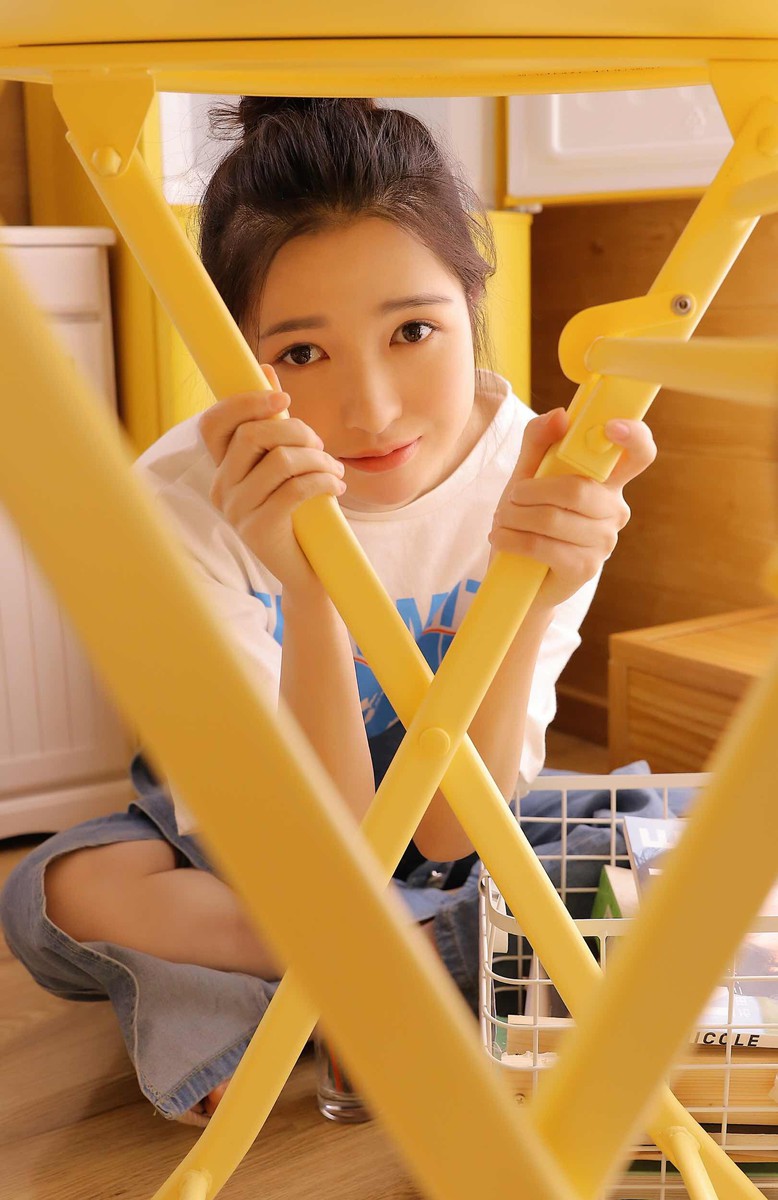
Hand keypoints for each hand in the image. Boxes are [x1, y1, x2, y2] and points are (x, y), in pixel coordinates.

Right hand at [198, 364, 345, 593]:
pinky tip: (337, 485)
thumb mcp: (287, 462)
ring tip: (336, 469)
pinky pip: (295, 489)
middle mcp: (220, 488)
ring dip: (318, 459)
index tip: (284, 400)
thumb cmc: (300, 511)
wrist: (311, 568)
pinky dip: (323, 480)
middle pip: (253, 436)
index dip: (245, 402)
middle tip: (322, 445)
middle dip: (297, 431)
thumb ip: (273, 422)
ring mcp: (236, 512)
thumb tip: (265, 370)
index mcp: (222, 468)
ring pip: (280, 461)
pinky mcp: (258, 530)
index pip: (214, 423)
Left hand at [488, 407, 656, 608]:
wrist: (517, 573)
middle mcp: (614, 509)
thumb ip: (539, 441)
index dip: (635, 436)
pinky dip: (513, 540)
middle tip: (511, 498)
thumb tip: (560, 415)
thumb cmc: (528, 518)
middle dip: (531, 492)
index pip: (640, 454)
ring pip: (553, 519)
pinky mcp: (586, 569)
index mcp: (608, 481)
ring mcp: (604, 541)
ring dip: (515, 517)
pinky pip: (544, 546)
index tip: (611, 427)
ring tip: (503, 520)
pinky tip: (502, 539)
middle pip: (577, 491)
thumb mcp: (527, 474)